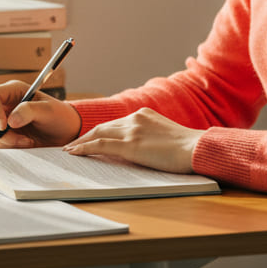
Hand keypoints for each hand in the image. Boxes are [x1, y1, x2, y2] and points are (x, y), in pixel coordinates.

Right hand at [0, 80, 81, 147]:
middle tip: (21, 139)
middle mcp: (4, 104)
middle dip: (0, 131)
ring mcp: (2, 120)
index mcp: (13, 91)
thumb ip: (30, 110)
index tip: (4, 125)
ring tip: (27, 141)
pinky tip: (25, 144)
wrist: (66, 133)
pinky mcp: (4, 135)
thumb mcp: (49, 110)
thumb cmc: (60, 116)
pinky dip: (8, 146)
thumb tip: (10, 120)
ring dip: (6, 140)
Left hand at [64, 108, 201, 172]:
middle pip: (103, 126)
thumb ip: (150, 136)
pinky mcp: (130, 145)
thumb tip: (141, 148)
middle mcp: (135, 118)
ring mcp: (132, 131)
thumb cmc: (187, 148)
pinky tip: (74, 152)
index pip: (115, 123)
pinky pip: (100, 145)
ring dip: (81, 142)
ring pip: (98, 134)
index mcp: (144, 114)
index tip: (90, 138)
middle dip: (86, 135)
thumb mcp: (165, 136)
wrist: (196, 148)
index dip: (100, 131)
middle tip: (72, 144)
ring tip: (69, 150)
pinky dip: (84, 147)